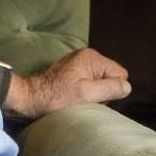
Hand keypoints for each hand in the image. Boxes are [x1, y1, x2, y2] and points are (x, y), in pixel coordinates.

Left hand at [6, 47, 130, 119]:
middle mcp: (86, 56)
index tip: (93, 95)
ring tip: (76, 97)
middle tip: (84, 97)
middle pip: (111, 77)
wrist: (29, 98)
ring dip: (93, 93)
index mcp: (91, 57)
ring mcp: (78, 64)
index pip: (120, 75)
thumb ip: (110, 88)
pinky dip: (85, 92)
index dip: (111, 89)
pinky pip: (90, 83)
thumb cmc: (54, 97)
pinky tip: (72, 96)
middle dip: (102, 91)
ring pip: (101, 82)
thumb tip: (126, 87)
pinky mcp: (72, 73)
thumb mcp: (86, 95)